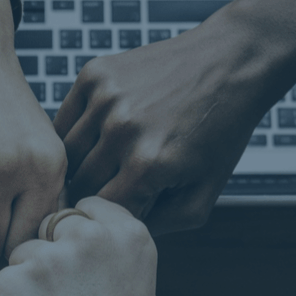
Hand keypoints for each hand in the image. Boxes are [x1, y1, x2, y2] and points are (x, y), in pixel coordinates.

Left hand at [0, 197, 157, 295]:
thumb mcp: (136, 287)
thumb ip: (110, 249)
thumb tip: (77, 223)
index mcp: (129, 234)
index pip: (85, 206)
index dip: (76, 236)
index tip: (80, 266)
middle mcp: (90, 237)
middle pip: (50, 225)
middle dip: (50, 254)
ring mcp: (48, 258)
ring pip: (21, 253)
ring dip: (27, 281)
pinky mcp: (10, 282)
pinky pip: (0, 282)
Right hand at [54, 0, 295, 235]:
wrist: (231, 61)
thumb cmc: (221, 131)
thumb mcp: (204, 194)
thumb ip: (161, 225)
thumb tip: (115, 234)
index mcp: (149, 166)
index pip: (102, 214)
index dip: (109, 220)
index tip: (118, 214)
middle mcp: (122, 130)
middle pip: (79, 185)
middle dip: (93, 195)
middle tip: (110, 191)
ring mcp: (105, 99)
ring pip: (66, 154)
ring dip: (79, 166)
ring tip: (104, 166)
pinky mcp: (94, 74)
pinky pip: (64, 120)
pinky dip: (74, 134)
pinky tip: (98, 137)